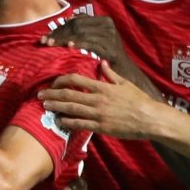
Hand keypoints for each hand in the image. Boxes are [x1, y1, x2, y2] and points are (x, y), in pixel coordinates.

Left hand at [39, 62, 162, 138]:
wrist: (150, 118)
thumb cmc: (139, 100)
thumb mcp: (125, 84)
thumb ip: (111, 74)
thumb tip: (102, 63)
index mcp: (103, 86)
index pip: (76, 80)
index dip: (61, 80)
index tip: (53, 83)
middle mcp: (98, 99)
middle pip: (69, 94)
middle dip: (52, 94)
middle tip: (40, 95)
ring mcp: (99, 114)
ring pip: (72, 109)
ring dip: (56, 107)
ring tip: (44, 106)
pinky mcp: (101, 127)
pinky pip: (80, 124)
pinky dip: (68, 122)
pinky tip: (59, 121)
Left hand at [40, 16, 139, 82]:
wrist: (128, 74)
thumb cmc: (109, 60)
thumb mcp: (98, 42)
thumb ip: (83, 33)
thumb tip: (62, 28)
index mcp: (104, 21)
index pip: (77, 20)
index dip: (60, 28)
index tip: (45, 37)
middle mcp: (108, 26)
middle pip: (77, 26)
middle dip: (59, 33)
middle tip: (44, 42)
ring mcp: (111, 37)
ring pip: (81, 33)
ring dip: (64, 38)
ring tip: (51, 45)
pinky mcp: (112, 51)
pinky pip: (92, 44)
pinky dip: (79, 43)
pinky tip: (68, 47)